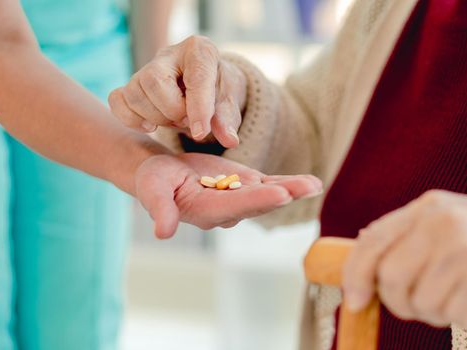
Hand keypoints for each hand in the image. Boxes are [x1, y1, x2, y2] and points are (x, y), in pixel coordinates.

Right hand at [109, 36, 245, 147]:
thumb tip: (230, 140)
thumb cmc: (218, 92)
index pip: (194, 76)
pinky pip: (117, 101)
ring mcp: (145, 68)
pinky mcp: (130, 85)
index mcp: (199, 51)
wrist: (205, 87)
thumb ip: (227, 120)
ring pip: (135, 93)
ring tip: (175, 120)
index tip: (201, 132)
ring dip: (156, 117)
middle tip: (187, 120)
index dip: (198, 107)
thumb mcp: (229, 104)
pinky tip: (150, 126)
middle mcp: (169, 54)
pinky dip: (131, 119)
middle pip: (154, 82)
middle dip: (172, 110)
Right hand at [135, 152, 321, 237]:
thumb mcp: (152, 190)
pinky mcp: (245, 186)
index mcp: (207, 211)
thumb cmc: (154, 180)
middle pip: (258, 203)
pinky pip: (270, 185)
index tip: (279, 194)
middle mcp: (227, 209)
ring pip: (268, 194)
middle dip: (282, 195)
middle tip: (305, 187)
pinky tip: (311, 182)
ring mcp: (239, 198)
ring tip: (314, 184)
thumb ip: (160, 208)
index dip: (257, 201)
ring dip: (293, 189)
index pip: (234, 207)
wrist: (165, 174)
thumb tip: (162, 232)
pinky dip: (290, 184)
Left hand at [342, 190, 466, 327]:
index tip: (354, 301)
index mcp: (423, 209)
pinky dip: (459, 317)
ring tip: (449, 298)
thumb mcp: (438, 220)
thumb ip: (400, 238)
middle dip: (396, 302)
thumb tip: (357, 274)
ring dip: (432, 313)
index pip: (372, 242)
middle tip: (412, 305)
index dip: (354, 275)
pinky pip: (455, 315)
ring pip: (423, 302)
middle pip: (391, 277)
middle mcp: (442, 223)